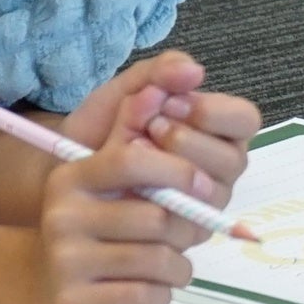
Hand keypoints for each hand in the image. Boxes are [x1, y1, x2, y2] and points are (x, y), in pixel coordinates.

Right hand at [18, 54, 254, 303]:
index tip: (204, 184)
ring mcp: (68, 262)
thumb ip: (140, 126)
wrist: (40, 285)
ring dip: (178, 265)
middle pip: (158, 218)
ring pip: (161, 261)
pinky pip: (150, 296)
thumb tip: (180, 76)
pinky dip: (161, 293)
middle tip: (187, 233)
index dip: (180, 171)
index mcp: (74, 176)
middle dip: (186, 228)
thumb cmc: (90, 221)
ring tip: (167, 261)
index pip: (135, 160)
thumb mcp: (105, 170)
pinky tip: (145, 286)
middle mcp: (64, 215)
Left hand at [59, 48, 262, 208]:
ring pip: (213, 190)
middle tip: (148, 130)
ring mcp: (204, 203)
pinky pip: (188, 221)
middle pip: (233, 158)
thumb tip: (195, 71)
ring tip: (133, 154)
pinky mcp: (183, 232)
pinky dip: (157, 198)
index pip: (245, 120)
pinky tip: (129, 184)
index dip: (214, 112)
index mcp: (216, 131)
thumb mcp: (124, 92)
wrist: (57, 174)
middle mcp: (218, 168)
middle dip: (187, 140)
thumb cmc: (98, 132)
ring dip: (172, 168)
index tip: (173, 105)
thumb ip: (159, 74)